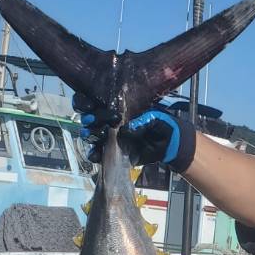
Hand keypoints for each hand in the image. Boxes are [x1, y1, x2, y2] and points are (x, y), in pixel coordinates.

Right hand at [73, 93, 195, 172]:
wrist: (169, 144)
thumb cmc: (161, 123)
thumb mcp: (156, 117)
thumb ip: (143, 120)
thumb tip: (127, 129)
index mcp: (115, 106)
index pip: (93, 100)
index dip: (85, 102)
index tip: (90, 106)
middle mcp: (108, 120)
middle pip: (87, 117)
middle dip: (90, 119)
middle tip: (97, 121)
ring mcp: (109, 136)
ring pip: (90, 134)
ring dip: (91, 135)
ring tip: (100, 135)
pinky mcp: (112, 151)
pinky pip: (98, 153)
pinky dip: (94, 154)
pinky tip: (96, 154)